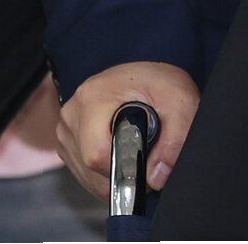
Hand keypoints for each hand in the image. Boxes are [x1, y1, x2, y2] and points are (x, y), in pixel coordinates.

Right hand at [57, 61, 199, 199]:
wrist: (146, 70)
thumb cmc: (160, 81)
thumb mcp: (180, 102)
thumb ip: (174, 139)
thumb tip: (156, 177)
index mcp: (93, 99)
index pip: (97, 154)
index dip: (124, 171)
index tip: (146, 170)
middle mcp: (73, 113)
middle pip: (89, 166)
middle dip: (121, 176)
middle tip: (148, 163)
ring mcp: (67, 127)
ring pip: (84, 172)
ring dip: (112, 177)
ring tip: (136, 158)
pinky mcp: (68, 138)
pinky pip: (81, 169)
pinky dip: (102, 174)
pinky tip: (122, 160)